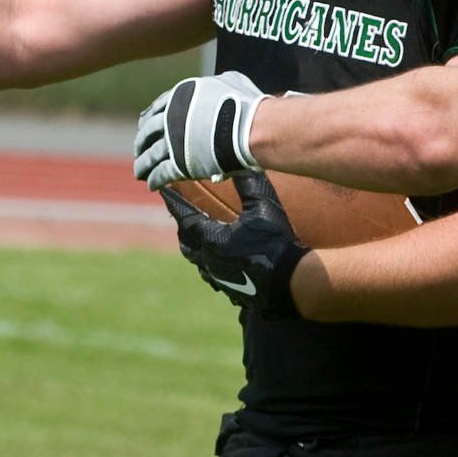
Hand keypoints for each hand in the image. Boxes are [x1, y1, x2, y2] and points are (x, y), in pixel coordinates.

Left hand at [134, 72, 265, 189]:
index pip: (158, 107)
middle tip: (139, 150)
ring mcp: (174, 140)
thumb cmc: (248, 104)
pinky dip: (154, 179)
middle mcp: (172, 116)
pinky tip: (151, 185)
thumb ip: (221, 81)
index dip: (150, 118)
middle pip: (149, 132)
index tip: (145, 126)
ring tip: (138, 173)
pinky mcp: (179, 163)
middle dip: (142, 142)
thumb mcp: (233, 81)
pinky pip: (161, 173)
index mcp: (182, 95)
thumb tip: (223, 81)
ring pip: (150, 155)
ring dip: (142, 165)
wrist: (254, 128)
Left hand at [160, 172, 305, 318]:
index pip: (185, 218)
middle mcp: (210, 262)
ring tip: (199, 241)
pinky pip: (216, 279)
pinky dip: (214, 267)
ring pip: (199, 264)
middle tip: (182, 216)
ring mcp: (221, 280)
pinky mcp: (234, 293)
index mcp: (211, 241)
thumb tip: (239, 163)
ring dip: (196, 250)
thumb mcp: (263, 207)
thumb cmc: (275, 243)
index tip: (165, 191)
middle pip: (187, 244)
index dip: (175, 202)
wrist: (292, 282)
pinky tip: (223, 266)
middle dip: (183, 228)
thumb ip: (248, 184)